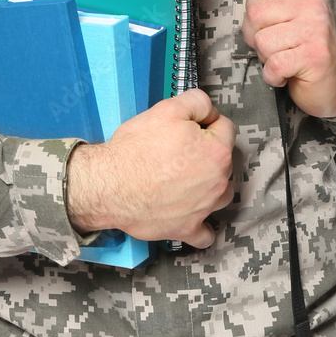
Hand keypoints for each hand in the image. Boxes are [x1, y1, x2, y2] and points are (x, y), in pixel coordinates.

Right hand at [65, 88, 235, 247]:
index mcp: (217, 151)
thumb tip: (209, 111)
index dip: (207, 121)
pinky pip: (206, 234)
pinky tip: (192, 213)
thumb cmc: (136, 149)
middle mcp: (218, 182)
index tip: (191, 125)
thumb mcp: (167, 108)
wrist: (110, 184)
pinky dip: (203, 225)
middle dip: (209, 152)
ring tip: (190, 179)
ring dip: (212, 186)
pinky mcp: (187, 229)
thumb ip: (197, 102)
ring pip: (222, 195)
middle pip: (225, 161)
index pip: (225, 128)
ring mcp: (204, 209)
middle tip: (182, 149)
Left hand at [242, 0, 335, 119]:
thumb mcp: (293, 9)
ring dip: (267, 58)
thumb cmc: (307, 46)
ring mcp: (316, 29)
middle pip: (254, 13)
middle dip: (257, 37)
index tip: (271, 21)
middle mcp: (314, 4)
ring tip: (286, 57)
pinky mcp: (314, 57)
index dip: (254, 8)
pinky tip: (288, 73)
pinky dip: (274, 76)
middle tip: (278, 45)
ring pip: (262, 41)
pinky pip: (273, 65)